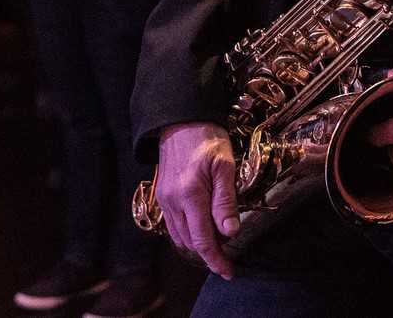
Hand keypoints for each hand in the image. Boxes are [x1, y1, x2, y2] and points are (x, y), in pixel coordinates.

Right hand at [153, 122, 238, 279]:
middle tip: (230, 254)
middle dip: (210, 253)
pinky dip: (187, 233)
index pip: (202, 240)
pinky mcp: (162, 195)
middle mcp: (172, 202)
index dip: (216, 261)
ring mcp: (164, 199)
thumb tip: (230, 232)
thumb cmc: (208, 138)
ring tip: (218, 243)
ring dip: (198, 244)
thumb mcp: (225, 166)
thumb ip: (226, 201)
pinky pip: (173, 225)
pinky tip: (201, 228)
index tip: (229, 272)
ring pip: (180, 237)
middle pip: (190, 243)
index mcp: (190, 195)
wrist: (181, 120)